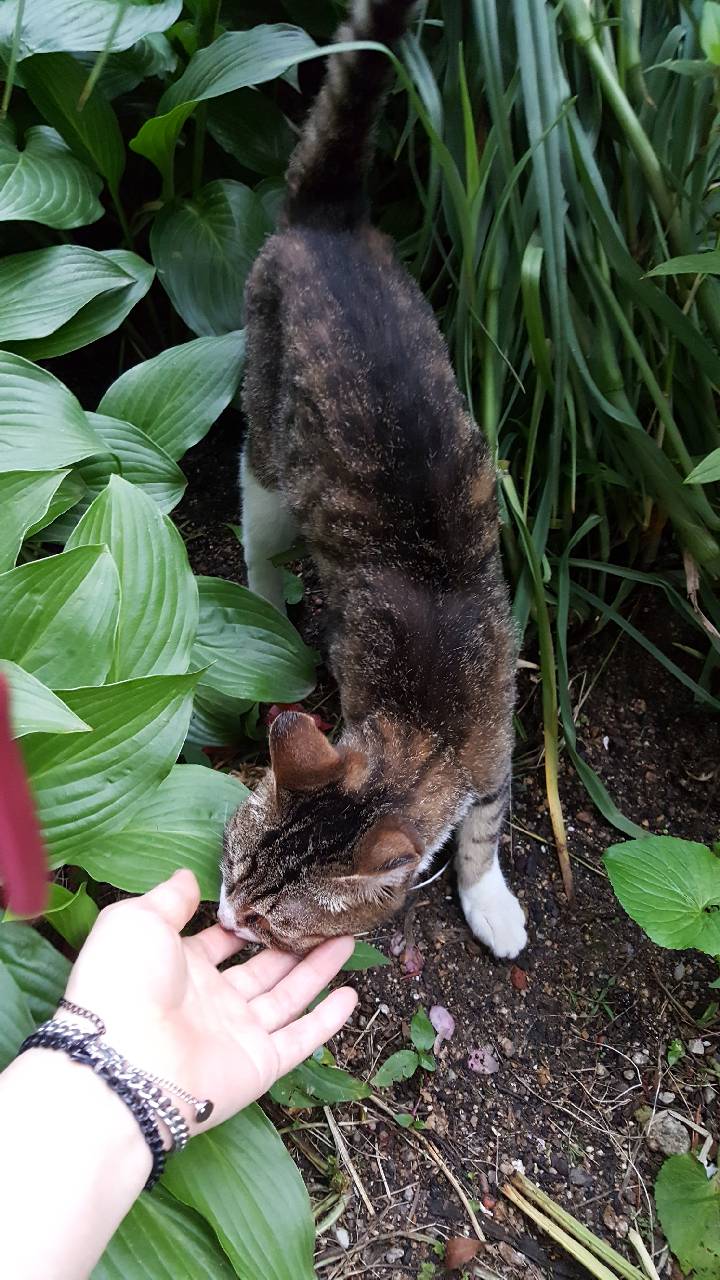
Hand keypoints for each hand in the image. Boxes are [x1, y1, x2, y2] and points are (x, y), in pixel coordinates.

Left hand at [62, 869, 356, 1129]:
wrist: (126, 1064)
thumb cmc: (124, 984)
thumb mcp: (138, 921)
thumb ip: (169, 899)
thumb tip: (187, 877)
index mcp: (180, 967)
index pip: (220, 942)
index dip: (245, 922)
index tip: (277, 898)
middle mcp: (211, 1001)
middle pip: (262, 968)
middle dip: (291, 943)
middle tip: (323, 918)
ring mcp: (236, 1034)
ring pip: (288, 997)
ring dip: (317, 970)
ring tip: (347, 939)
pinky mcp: (258, 1064)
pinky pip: (300, 1039)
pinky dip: (327, 1021)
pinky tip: (350, 996)